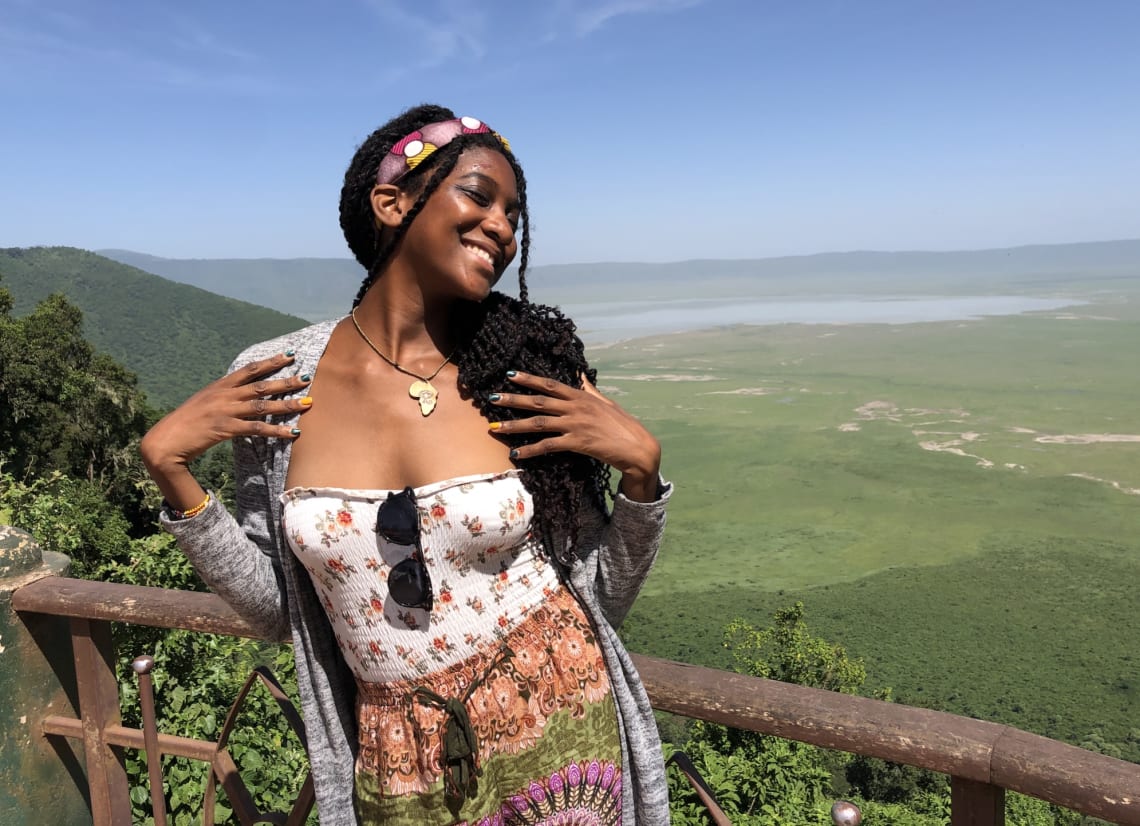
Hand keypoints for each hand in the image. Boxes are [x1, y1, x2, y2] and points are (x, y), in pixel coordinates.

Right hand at [140, 353, 311, 506]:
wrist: (166, 440)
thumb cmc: (186, 424)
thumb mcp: (204, 403)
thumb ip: (223, 398)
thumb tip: (240, 396)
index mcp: (220, 386)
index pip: (250, 369)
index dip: (270, 361)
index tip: (290, 355)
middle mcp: (224, 395)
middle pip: (261, 385)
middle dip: (286, 380)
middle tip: (307, 377)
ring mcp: (225, 411)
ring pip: (263, 405)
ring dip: (287, 404)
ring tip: (308, 403)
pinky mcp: (225, 429)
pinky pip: (257, 429)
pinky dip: (276, 430)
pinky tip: (292, 432)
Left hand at [488, 371, 661, 501]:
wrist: (637, 447)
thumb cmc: (622, 425)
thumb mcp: (606, 402)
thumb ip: (589, 389)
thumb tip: (579, 374)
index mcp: (581, 396)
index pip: (550, 384)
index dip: (529, 379)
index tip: (510, 374)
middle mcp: (576, 407)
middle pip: (538, 402)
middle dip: (513, 399)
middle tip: (492, 397)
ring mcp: (575, 425)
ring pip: (538, 423)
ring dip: (514, 425)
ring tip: (494, 427)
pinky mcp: (577, 443)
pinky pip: (548, 446)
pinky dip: (530, 450)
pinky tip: (515, 453)